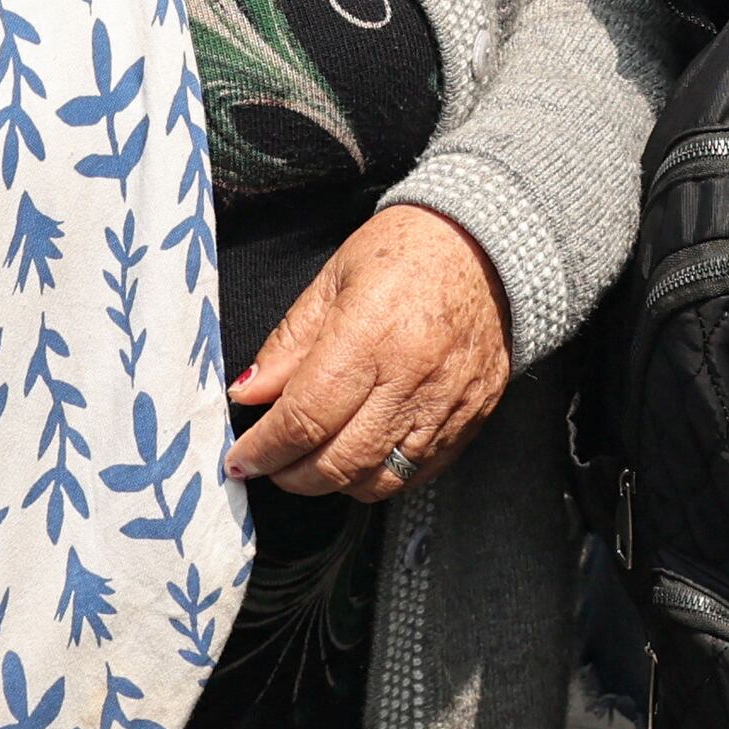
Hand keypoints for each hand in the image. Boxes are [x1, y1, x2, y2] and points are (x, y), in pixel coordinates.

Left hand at [224, 204, 510, 501]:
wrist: (488, 246)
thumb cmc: (405, 252)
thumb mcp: (334, 279)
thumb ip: (289, 343)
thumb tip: (248, 394)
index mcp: (370, 334)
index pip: (305, 418)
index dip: (264, 450)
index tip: (240, 460)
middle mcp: (411, 378)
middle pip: (338, 462)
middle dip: (290, 475)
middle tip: (269, 464)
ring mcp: (446, 405)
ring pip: (378, 480)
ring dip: (333, 482)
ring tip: (312, 460)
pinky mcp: (471, 419)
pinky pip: (417, 474)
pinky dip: (380, 477)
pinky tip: (359, 456)